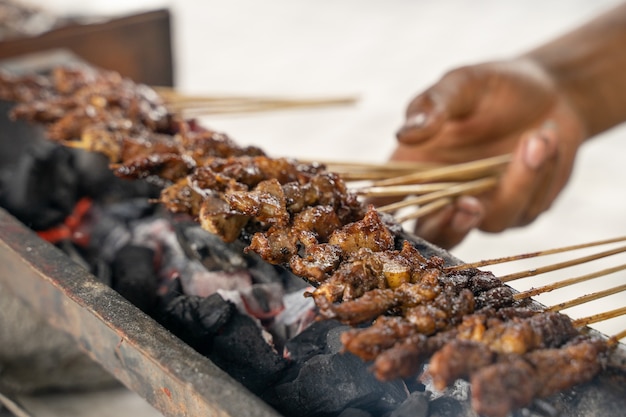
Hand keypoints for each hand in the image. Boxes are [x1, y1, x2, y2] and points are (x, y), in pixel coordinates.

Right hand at [391, 58, 586, 248]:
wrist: (552, 92)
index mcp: (415, 166)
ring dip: (518, 181)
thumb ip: (434, 106)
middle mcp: (443, 194)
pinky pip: (526, 208)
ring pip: (490, 222)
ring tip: (539, 137)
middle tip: (469, 205)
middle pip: (432, 234)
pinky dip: (541, 173)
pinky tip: (547, 140)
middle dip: (449, 226)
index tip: (390, 217)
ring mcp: (481, 208)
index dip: (381, 216)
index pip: (386, 198)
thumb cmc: (494, 86)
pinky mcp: (517, 211)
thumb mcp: (462, 84)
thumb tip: (407, 132)